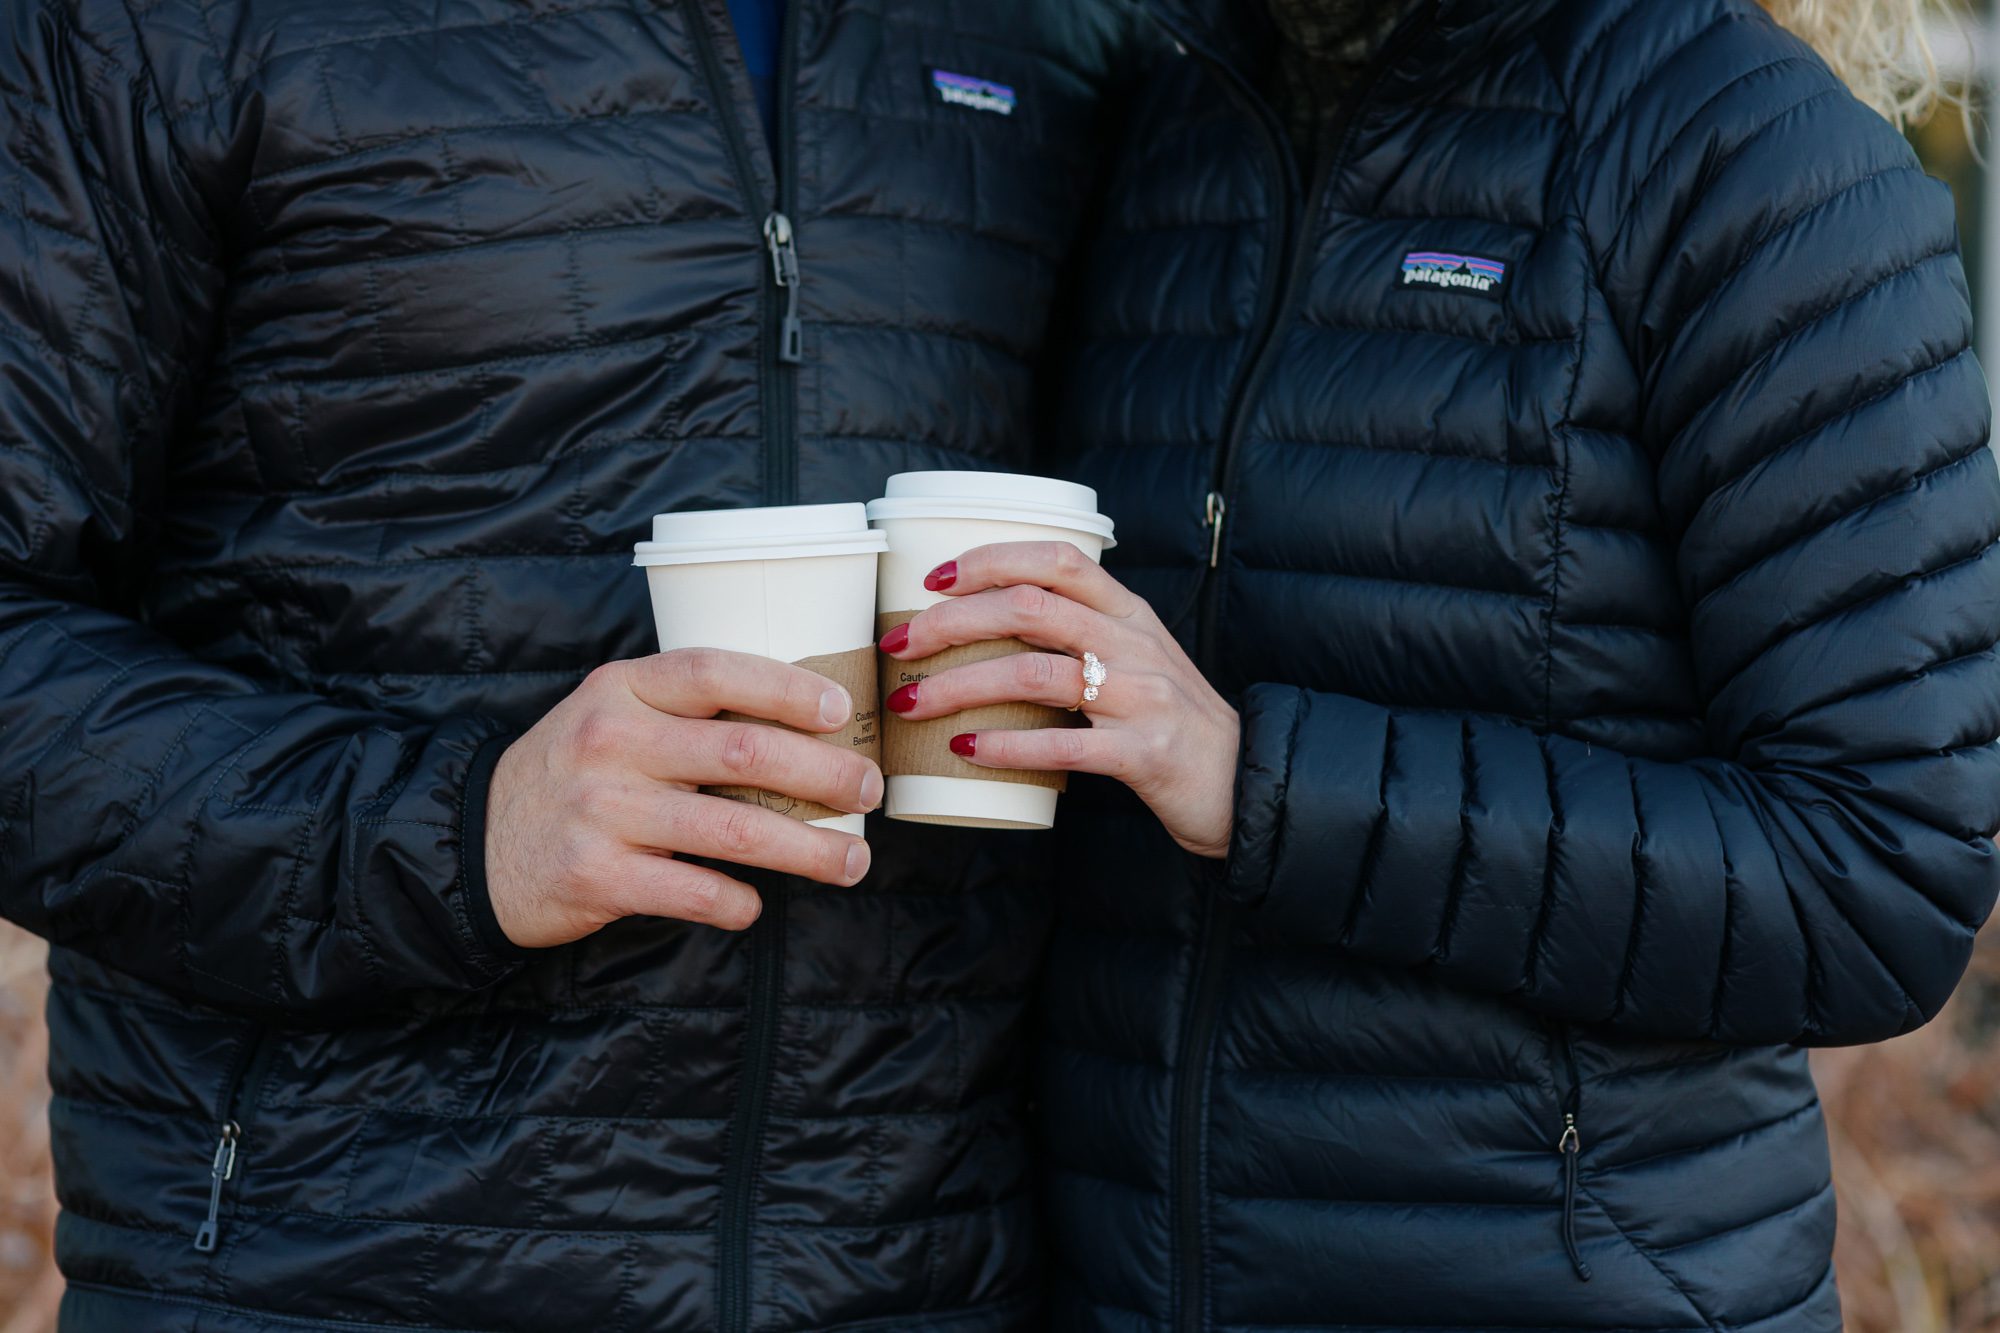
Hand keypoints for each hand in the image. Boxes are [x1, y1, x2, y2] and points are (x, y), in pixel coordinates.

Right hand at [485, 649, 882, 947]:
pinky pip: (694, 891)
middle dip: (824, 775)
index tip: (841, 711)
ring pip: (734, 831)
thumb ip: (684, 711)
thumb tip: (806, 725)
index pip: (714, 673)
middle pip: (743, 753)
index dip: (787, 689)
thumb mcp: (612, 716)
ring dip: (809, 850)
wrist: (476, 844)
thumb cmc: (573, 774)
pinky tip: (758, 904)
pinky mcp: (597, 876)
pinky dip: (738, 902)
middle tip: (868, 790)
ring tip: (853, 861)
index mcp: (622, 691)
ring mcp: (602, 811)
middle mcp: (611, 743)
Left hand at [879, 542, 1237, 857]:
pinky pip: (1063, 743)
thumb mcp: (1135, 660)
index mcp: (1127, 613)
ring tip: (913, 703)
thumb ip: (1079, 636)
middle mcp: (1134, 644)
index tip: (933, 580)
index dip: (990, 560)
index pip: (1055, 560)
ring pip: (1034, 673)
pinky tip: (966, 752)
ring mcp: (1141, 697)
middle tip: (900, 645)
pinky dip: (1006, 746)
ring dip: (961, 685)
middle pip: (1028, 608)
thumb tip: (983, 628)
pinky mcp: (1142, 753)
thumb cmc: (1170, 722)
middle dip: (951, 622)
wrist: (1241, 783)